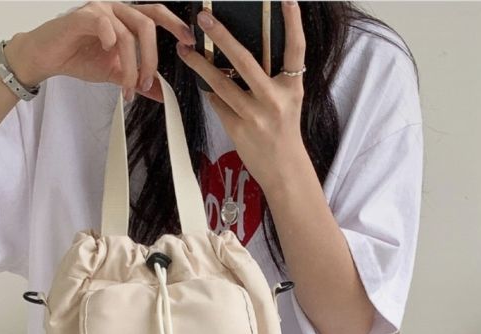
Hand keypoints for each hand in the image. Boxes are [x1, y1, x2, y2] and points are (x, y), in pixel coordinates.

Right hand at [7, 1, 196, 102]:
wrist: (48, 58)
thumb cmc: (79, 57)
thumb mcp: (115, 73)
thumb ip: (137, 80)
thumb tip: (161, 93)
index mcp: (126, 18)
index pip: (156, 14)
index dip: (175, 24)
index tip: (189, 42)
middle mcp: (116, 8)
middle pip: (147, 25)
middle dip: (151, 58)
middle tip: (147, 83)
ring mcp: (100, 9)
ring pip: (128, 33)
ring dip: (132, 65)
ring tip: (127, 87)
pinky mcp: (83, 15)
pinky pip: (104, 24)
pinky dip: (111, 41)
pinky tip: (108, 53)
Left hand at [175, 0, 306, 191]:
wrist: (284, 170)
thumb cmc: (284, 131)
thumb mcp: (288, 100)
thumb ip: (274, 77)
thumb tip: (243, 52)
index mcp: (292, 88)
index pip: (296, 50)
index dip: (293, 23)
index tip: (287, 0)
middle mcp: (274, 99)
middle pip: (245, 61)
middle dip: (222, 36)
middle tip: (204, 18)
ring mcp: (254, 115)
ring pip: (220, 83)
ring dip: (199, 64)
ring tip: (185, 49)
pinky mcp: (238, 129)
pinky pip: (217, 103)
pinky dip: (209, 91)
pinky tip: (201, 82)